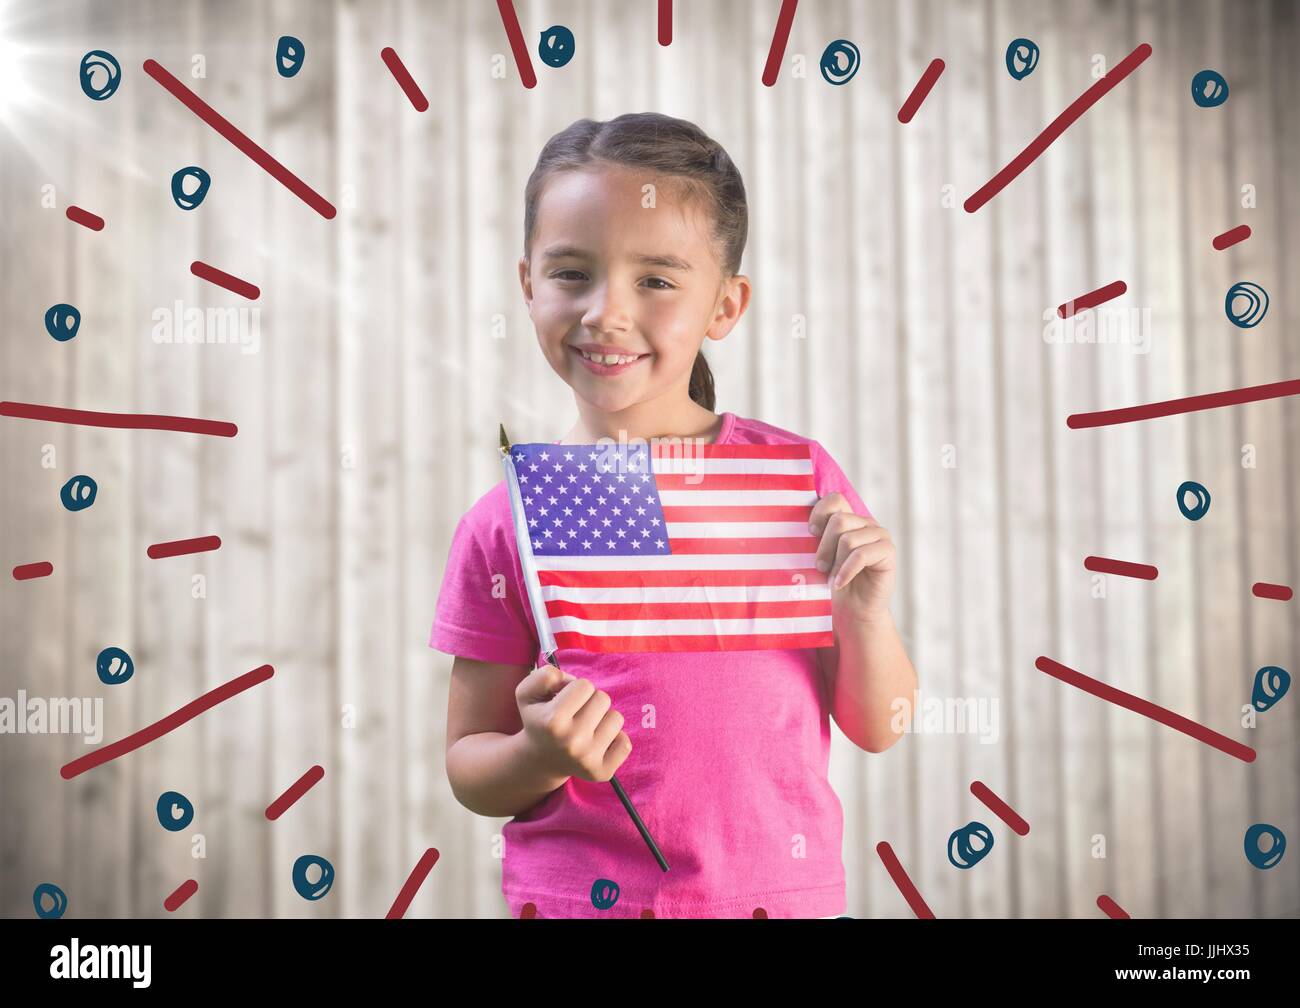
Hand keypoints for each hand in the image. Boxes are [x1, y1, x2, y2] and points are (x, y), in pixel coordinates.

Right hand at [515, 664, 631, 782]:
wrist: (540, 760)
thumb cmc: (539, 719)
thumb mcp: (528, 693)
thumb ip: (544, 676)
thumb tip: (570, 680)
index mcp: (552, 721)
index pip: (585, 685)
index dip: (575, 689)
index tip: (565, 701)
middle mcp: (571, 742)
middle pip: (603, 699)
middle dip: (590, 702)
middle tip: (576, 715)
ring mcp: (588, 760)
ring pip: (616, 718)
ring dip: (603, 718)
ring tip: (585, 728)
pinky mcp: (602, 772)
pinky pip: (625, 743)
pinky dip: (614, 739)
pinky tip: (596, 743)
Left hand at [808, 492, 896, 624]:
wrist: (854, 609)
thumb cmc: (835, 580)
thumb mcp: (823, 555)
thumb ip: (819, 536)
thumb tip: (802, 526)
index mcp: (850, 518)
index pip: (836, 499)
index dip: (820, 513)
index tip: (811, 532)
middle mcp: (866, 523)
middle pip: (839, 521)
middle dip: (824, 546)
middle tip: (819, 566)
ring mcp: (880, 535)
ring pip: (848, 539)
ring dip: (835, 563)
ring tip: (831, 578)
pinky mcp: (888, 551)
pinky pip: (861, 555)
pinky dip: (846, 571)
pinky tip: (839, 583)